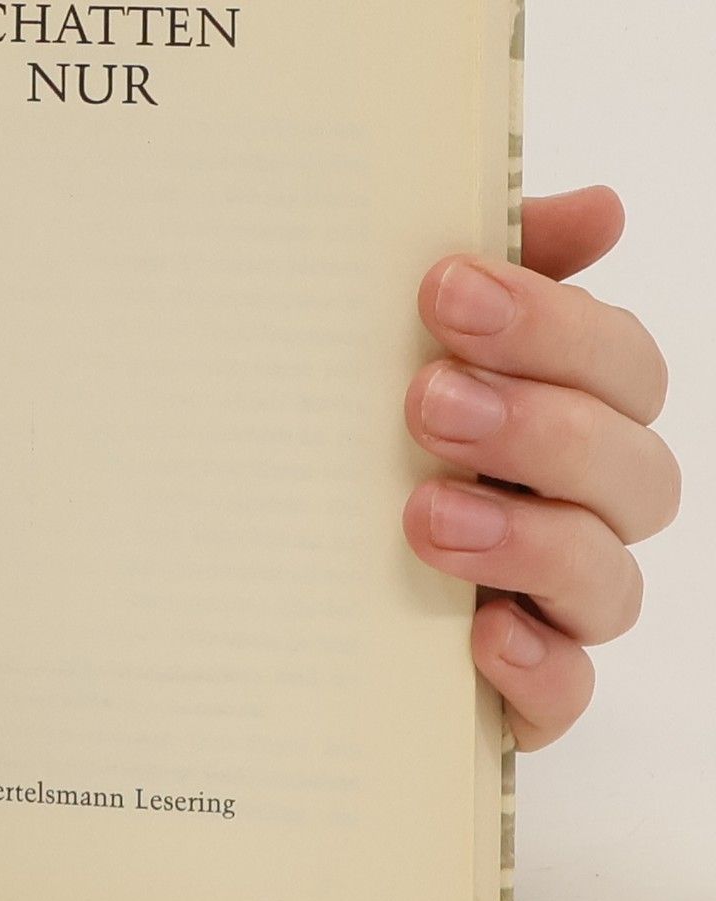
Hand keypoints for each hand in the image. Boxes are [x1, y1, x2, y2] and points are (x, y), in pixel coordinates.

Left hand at [403, 186, 676, 748]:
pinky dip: (536, 666)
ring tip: (425, 512)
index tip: (444, 290)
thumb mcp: (396, 345)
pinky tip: (481, 636)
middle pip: (634, 469)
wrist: (266, 577)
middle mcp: (579, 508)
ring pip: (607, 580)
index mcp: (565, 411)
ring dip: (526, 539)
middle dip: (537, 427)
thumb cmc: (360, 439)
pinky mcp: (523, 691)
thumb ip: (491, 272)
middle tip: (425, 401)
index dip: (551, 324)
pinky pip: (566, 692)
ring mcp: (556, 605)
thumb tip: (598, 208)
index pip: (619, 363)